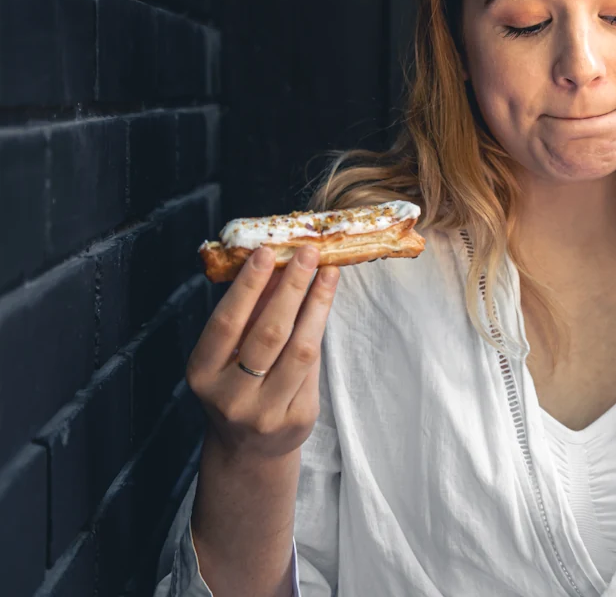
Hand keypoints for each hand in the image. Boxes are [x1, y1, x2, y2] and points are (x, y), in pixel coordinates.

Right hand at [185, 245, 339, 460]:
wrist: (247, 449)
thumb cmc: (236, 386)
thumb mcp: (226, 356)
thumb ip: (248, 316)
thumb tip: (274, 265)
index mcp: (202, 373)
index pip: (227, 322)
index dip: (248, 286)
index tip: (268, 252)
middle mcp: (230, 396)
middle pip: (269, 333)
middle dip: (292, 288)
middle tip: (309, 253)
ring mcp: (266, 412)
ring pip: (300, 350)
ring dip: (317, 305)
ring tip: (328, 274)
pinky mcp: (297, 419)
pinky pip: (313, 368)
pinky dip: (319, 333)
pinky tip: (324, 306)